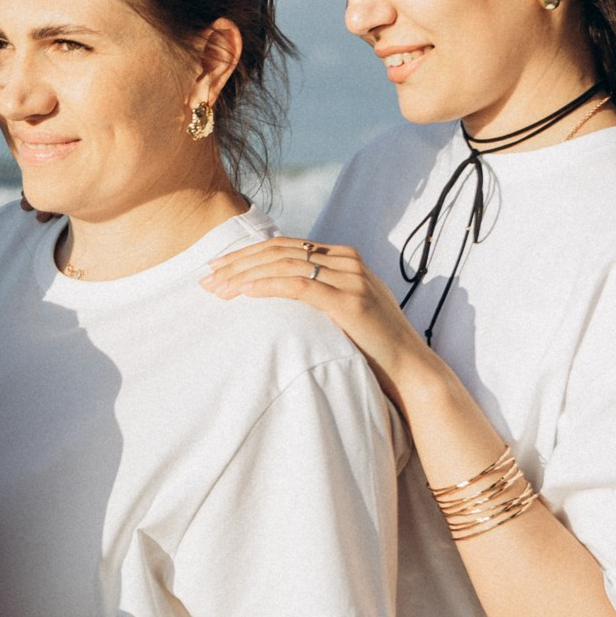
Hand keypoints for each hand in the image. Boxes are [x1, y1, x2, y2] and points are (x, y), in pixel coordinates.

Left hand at [200, 237, 440, 406]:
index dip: (247, 254)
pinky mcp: (350, 300)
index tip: (217, 266)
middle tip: (206, 276)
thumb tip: (276, 292)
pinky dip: (268, 285)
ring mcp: (351, 278)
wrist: (409, 370)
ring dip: (245, 275)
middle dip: (238, 263)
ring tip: (218, 288)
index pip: (285, 246)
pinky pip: (299, 285)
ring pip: (285, 264)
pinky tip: (245, 292)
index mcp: (343, 257)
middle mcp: (347, 261)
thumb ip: (319, 292)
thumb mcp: (343, 309)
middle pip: (280, 251)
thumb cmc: (371, 345)